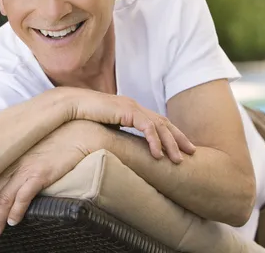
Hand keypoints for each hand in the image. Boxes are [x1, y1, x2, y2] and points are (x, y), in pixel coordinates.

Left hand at [0, 120, 110, 235]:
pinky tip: (13, 221)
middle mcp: (14, 160)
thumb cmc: (60, 141)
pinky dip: (15, 211)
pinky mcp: (41, 172)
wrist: (81, 133)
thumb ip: (21, 160)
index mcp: (10, 153)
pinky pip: (23, 196)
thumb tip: (12, 179)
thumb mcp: (34, 148)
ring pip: (2, 196)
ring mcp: (27, 166)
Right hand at [68, 88, 196, 163]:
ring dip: (171, 143)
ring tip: (178, 160)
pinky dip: (154, 140)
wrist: (71, 105)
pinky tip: (158, 154)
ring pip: (160, 126)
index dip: (172, 135)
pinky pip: (146, 126)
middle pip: (165, 123)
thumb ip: (118, 137)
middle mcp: (136, 107)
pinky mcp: (127, 110)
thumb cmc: (84, 118)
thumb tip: (124, 152)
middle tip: (192, 152)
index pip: (159, 123)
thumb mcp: (107, 129)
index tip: (183, 148)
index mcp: (133, 111)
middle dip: (180, 138)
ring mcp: (132, 107)